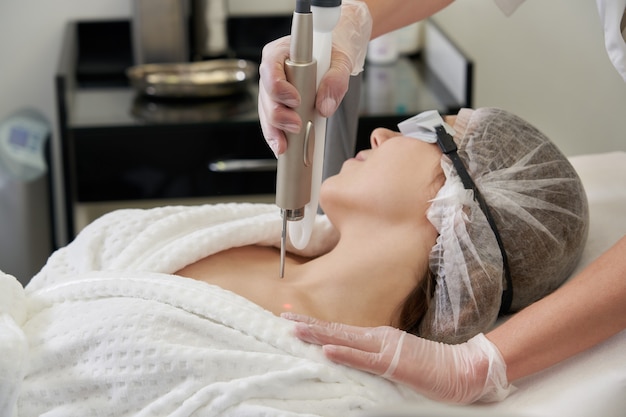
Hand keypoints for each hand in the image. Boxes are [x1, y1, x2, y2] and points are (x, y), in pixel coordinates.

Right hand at [257, 0, 371, 155]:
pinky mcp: (279, 105)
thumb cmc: (333, 51)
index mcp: (280, 52)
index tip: (295, 100)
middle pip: (266, 95)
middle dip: (278, 115)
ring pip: (266, 112)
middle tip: (296, 126)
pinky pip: (272, 122)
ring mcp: (273, 90)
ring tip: (285, 145)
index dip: (279, 86)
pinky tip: (281, 148)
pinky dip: (277, 136)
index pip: (271, 68)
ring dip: (275, 130)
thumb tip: (325, 107)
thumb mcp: (341, 61)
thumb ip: (335, 80)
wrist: (335, 54)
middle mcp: (272, 71)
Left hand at [282, 313, 511, 403]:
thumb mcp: (397, 359)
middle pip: (337, 330)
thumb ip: (376, 356)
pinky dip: (344, 354)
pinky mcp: (393, 363)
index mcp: (378, 337)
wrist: (461, 369)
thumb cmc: (431, 367)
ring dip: (318, 334)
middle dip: (308, 324)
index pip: (341, 330)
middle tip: (283, 317)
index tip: (294, 320)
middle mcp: (378, 337)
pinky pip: (364, 359)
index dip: (317, 325)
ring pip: (345, 340)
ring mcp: (385, 348)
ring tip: (295, 330)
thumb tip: (353, 355)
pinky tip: (326, 351)